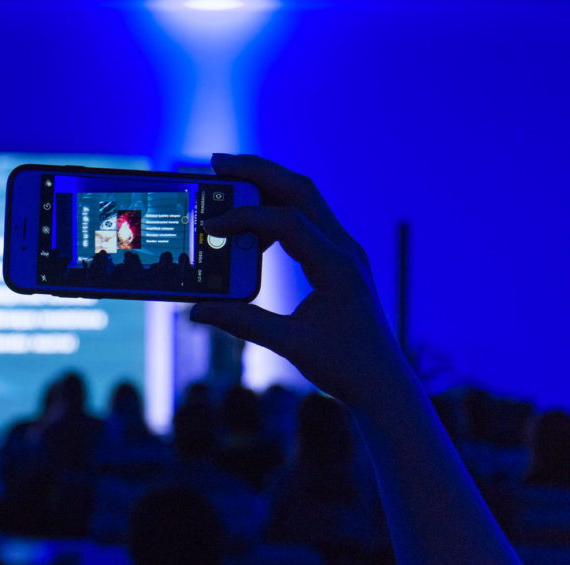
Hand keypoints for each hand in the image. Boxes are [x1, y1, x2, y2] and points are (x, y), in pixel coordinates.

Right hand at [190, 154, 408, 406]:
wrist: (383, 383)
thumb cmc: (346, 366)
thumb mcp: (291, 345)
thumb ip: (243, 324)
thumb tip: (198, 311)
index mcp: (338, 266)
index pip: (288, 221)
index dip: (245, 217)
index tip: (211, 227)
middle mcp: (345, 249)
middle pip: (300, 189)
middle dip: (257, 171)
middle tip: (216, 163)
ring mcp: (344, 251)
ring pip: (305, 199)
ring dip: (267, 186)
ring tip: (228, 185)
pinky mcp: (338, 259)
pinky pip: (306, 220)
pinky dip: (276, 212)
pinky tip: (251, 228)